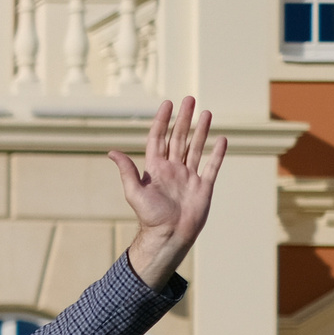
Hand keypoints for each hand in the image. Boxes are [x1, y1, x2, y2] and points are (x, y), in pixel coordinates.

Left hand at [111, 98, 226, 287]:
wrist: (169, 235)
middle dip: (184, 119)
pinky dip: (217, 153)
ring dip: (201, 130)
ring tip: (206, 112)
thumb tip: (111, 152)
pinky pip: (212, 166)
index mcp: (156, 168)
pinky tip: (222, 139)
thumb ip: (127, 171)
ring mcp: (189, 176)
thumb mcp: (134, 191)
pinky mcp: (204, 186)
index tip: (168, 104)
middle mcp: (173, 169)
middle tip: (189, 99)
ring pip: (196, 147)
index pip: (159, 138)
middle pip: (179, 138)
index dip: (163, 121)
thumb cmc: (150, 216)